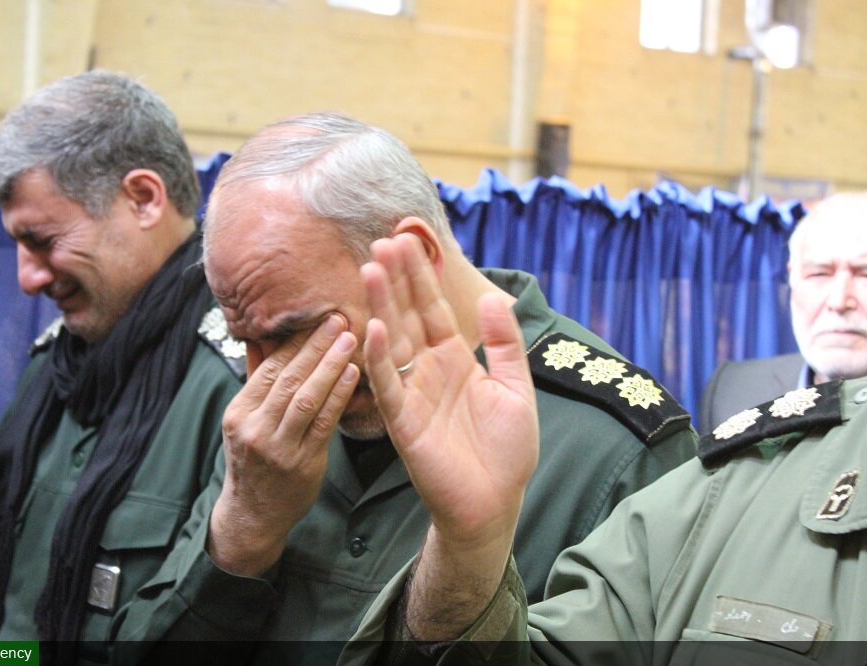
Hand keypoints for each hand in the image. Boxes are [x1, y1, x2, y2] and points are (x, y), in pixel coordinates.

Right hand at [208, 315, 359, 576]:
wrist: (253, 516)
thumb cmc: (254, 462)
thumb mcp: (245, 422)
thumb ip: (256, 380)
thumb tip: (258, 338)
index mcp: (239, 412)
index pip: (269, 368)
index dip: (294, 341)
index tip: (317, 317)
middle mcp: (254, 427)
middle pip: (288, 378)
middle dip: (315, 345)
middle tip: (339, 318)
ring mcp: (278, 447)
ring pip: (306, 397)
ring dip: (330, 365)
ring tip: (350, 338)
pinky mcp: (302, 462)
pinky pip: (324, 423)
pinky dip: (339, 396)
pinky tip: (354, 374)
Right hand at [360, 234, 537, 638]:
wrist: (495, 502)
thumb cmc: (507, 451)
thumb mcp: (516, 389)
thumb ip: (505, 345)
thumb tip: (493, 297)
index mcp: (455, 359)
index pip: (433, 309)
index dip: (421, 276)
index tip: (407, 240)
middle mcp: (429, 369)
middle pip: (407, 315)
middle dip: (396, 279)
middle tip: (381, 241)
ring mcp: (413, 393)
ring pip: (392, 342)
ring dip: (381, 306)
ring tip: (370, 269)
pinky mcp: (404, 422)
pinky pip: (389, 385)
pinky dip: (380, 357)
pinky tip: (374, 326)